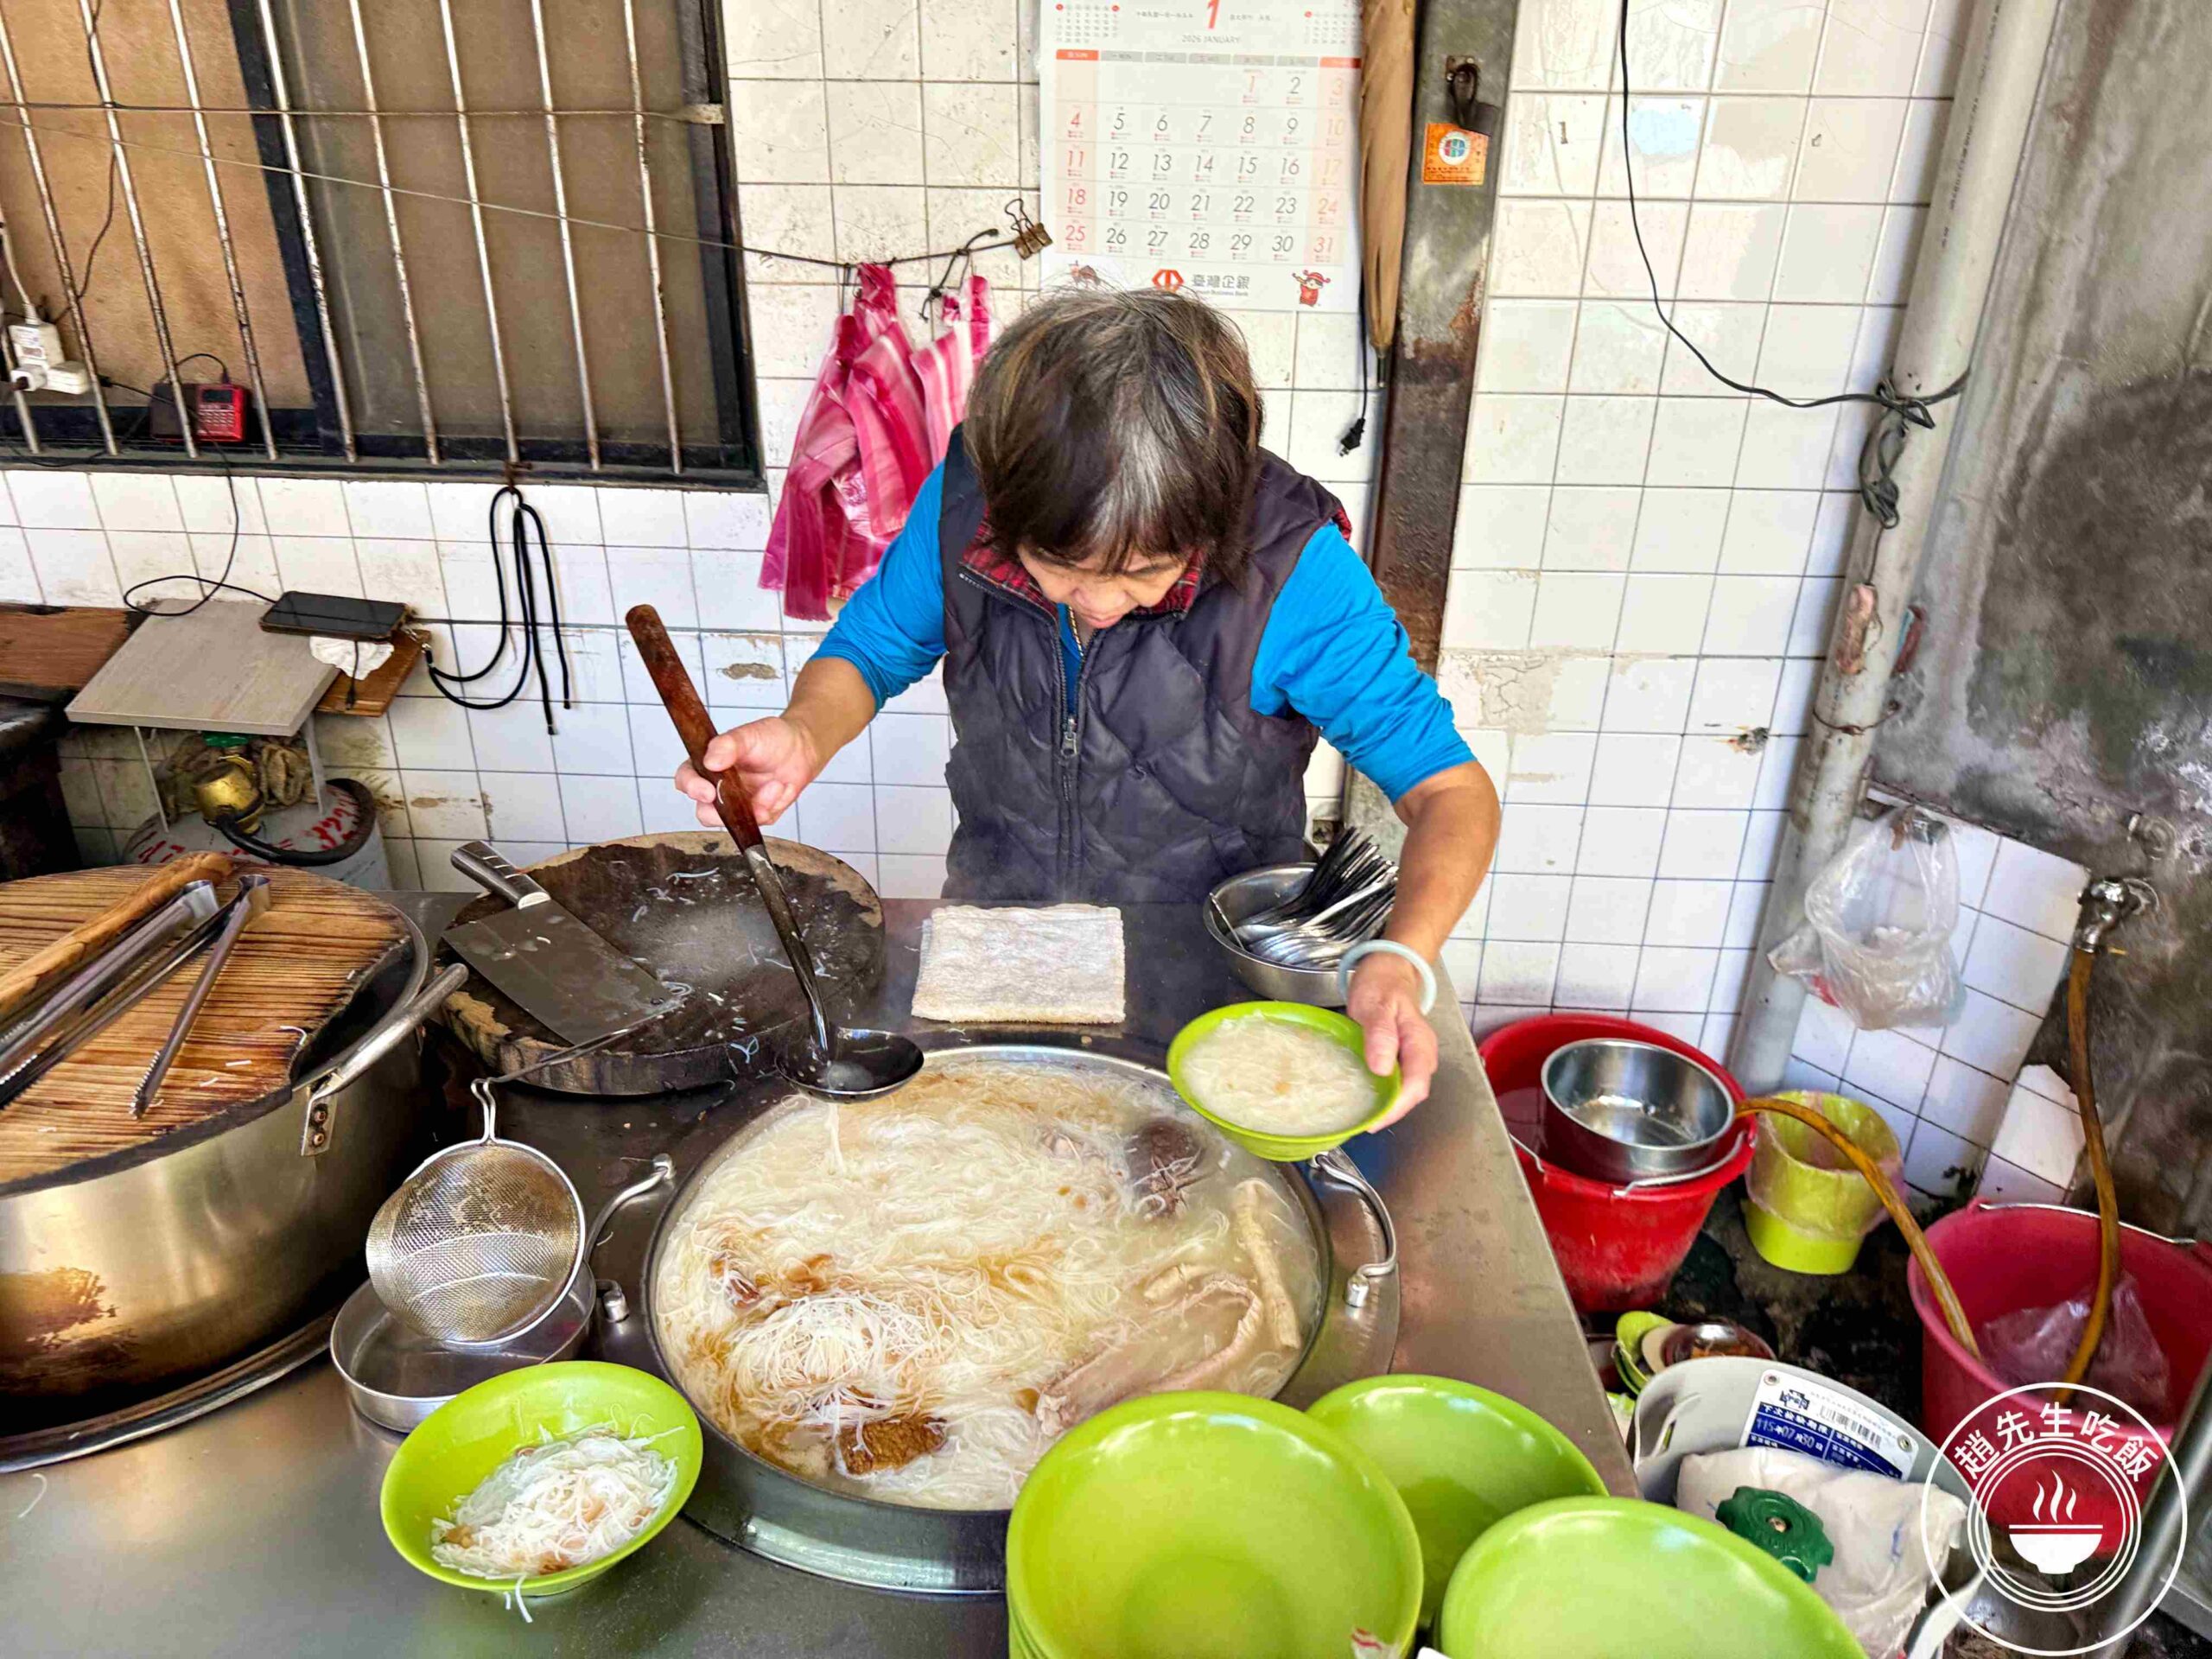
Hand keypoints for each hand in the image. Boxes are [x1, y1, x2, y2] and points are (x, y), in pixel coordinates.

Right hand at [674, 715, 818, 830]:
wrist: (802, 748)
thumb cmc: (772, 738)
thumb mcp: (749, 735)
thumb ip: (728, 745)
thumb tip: (710, 761)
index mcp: (708, 765)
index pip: (687, 778)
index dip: (691, 786)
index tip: (707, 790)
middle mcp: (719, 787)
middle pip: (704, 811)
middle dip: (720, 812)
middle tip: (739, 801)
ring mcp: (737, 803)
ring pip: (733, 821)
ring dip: (756, 806)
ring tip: (776, 785)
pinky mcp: (757, 814)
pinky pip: (759, 821)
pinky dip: (772, 805)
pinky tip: (781, 788)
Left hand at [1345, 952, 1437, 1128]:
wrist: (1389, 967)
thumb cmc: (1381, 983)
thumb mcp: (1375, 1004)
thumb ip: (1380, 1034)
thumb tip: (1382, 1069)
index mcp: (1419, 1042)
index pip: (1415, 1086)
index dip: (1396, 1107)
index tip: (1373, 1120)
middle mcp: (1422, 1053)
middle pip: (1413, 1093)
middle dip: (1391, 1111)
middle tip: (1362, 1121)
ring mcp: (1414, 1054)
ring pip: (1406, 1088)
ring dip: (1388, 1103)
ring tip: (1362, 1112)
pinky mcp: (1404, 1055)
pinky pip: (1398, 1079)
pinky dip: (1384, 1090)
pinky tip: (1366, 1093)